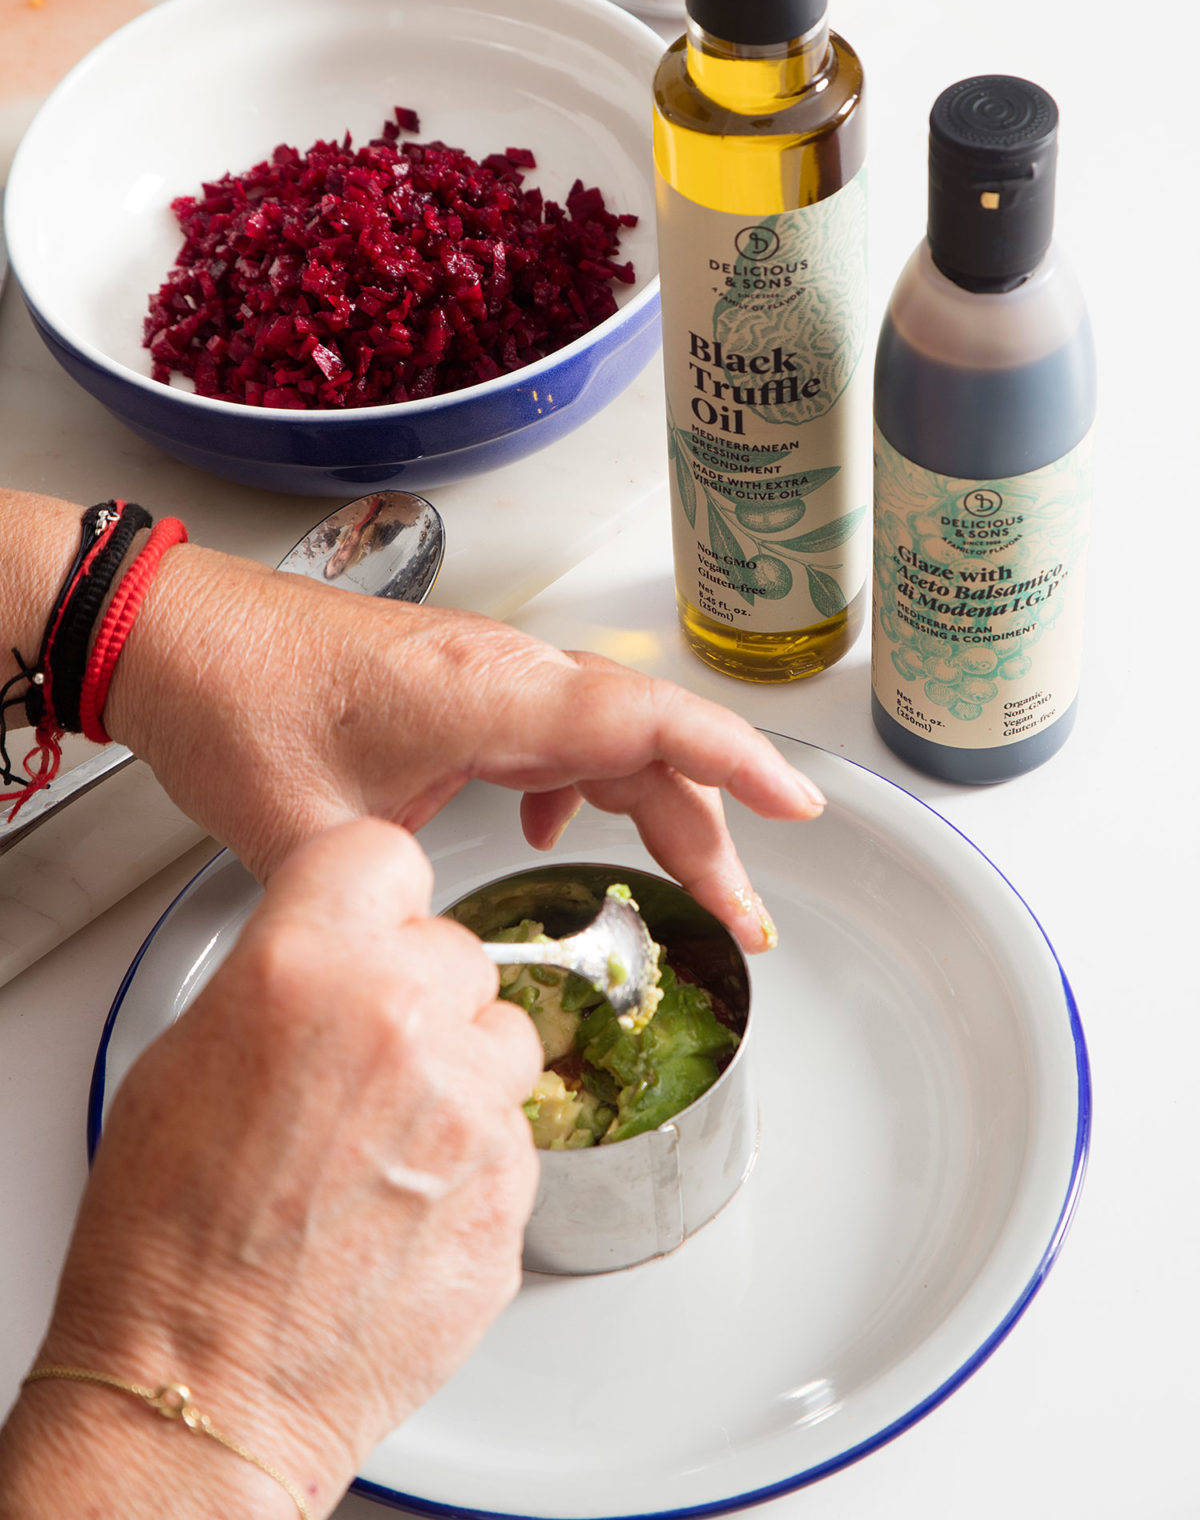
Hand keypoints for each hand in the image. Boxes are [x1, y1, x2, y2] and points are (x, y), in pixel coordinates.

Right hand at [5, 820, 540, 1518]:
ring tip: (384, 1136)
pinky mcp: (513, 1184)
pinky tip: (404, 1196)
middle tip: (362, 1056)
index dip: (375, 893)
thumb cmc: (168, 1239)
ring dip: (460, 1068)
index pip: (388, 855)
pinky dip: (475, 1152)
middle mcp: (401, 1019)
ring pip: (502, 1033)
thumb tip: (335, 954)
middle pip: (455, 947)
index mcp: (305, 966)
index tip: (371, 917)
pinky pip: (515, 1128)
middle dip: (419, 990)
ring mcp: (470, 1104)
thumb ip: (282, 976)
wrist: (203, 1385)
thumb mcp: (186, 1054)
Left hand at [106, 543, 824, 951]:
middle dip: (710, 827)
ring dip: (655, 807)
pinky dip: (582, 785)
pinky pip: (555, 731)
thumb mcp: (302, 830)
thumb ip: (384, 905)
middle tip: (746, 919)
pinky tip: (554, 833)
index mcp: (483, 693)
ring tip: (688, 888)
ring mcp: (482, 674)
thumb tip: (435, 970)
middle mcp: (500, 672)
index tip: (801, 807)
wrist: (167, 629)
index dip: (733, 761)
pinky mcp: (457, 686)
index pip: (643, 718)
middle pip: (644, 740)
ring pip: (607, 736)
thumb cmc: (230, 700)